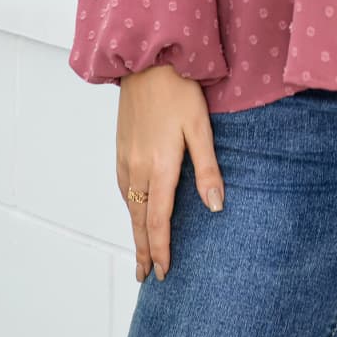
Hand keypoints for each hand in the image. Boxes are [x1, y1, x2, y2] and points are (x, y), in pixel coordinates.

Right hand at [116, 65, 225, 282]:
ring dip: (135, 231)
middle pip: (140, 219)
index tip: (162, 272)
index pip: (159, 220)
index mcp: (159, 166)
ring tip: (141, 252)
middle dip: (143, 250)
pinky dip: (130, 208)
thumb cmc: (179, 90)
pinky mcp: (121, 146)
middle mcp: (137, 167)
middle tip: (146, 277)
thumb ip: (207, 169)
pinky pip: (124, 188)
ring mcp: (125, 157)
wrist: (147, 60)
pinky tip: (135, 211)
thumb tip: (216, 206)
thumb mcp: (200, 127)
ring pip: (130, 205)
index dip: (160, 248)